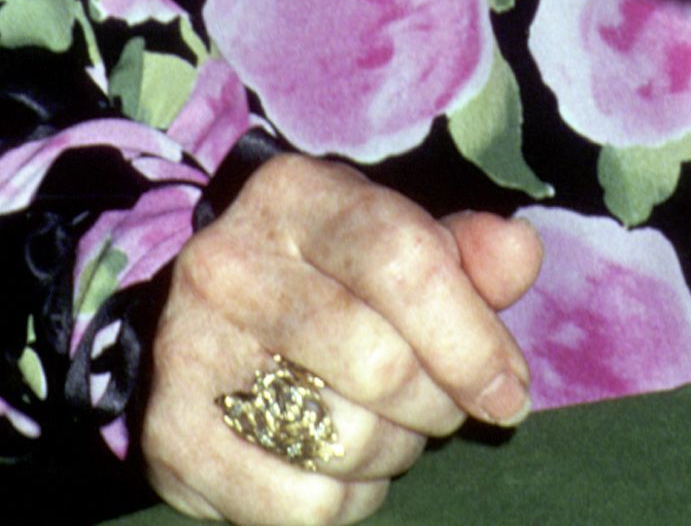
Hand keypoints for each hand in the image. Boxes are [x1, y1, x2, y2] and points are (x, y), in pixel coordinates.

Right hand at [143, 153, 541, 521]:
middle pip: (380, 364)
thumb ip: (466, 254)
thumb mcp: (396, 244)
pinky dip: (347, 501)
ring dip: (392, 453)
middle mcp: (229, 261)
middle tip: (438, 407)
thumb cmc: (333, 283)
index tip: (508, 390)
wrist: (207, 325)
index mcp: (295, 196)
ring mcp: (192, 349)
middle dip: (436, 405)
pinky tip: (338, 464)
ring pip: (344, 440)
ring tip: (382, 427)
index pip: (403, 260)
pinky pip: (302, 506)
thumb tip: (519, 254)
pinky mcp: (172, 435)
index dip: (472, 337)